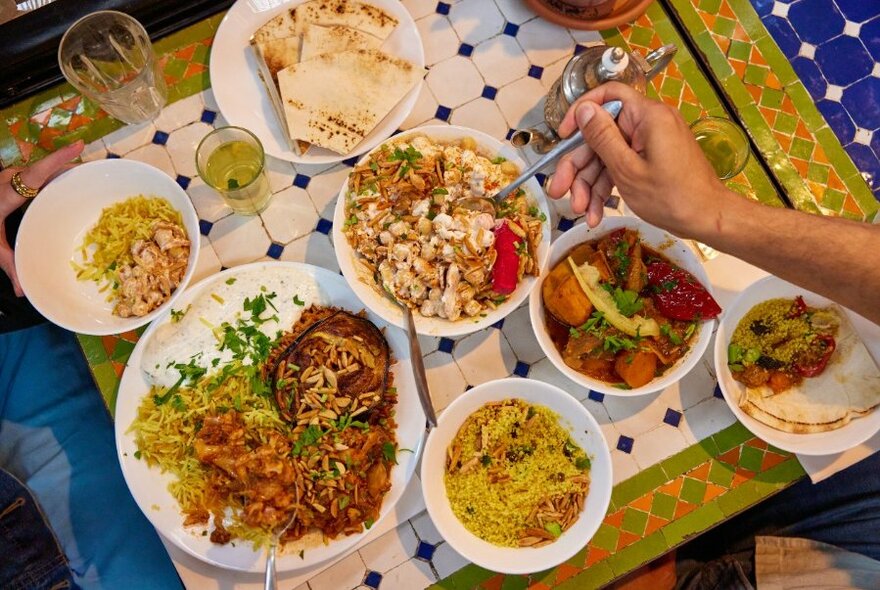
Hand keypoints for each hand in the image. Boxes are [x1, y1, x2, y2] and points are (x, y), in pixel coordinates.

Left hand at [0, 141, 83, 295]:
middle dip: (70, 167)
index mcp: (6, 193)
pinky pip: (36, 175)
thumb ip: (7, 264)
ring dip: (63, 172)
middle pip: (44, 169)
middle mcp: (8, 179)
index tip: (79, 145)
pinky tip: (65, 186)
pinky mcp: (10, 179)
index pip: (35, 174)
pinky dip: (53, 177)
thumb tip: (23, 292)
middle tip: (97, 172)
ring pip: (41, 170)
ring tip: (88, 179)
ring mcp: (9, 177)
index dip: (57, 158)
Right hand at [547, 82, 725, 235]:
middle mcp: (649, 124)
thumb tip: (584, 109)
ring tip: (581, 212)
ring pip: (608, 155)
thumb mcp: (628, 170)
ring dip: (590, 184)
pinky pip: (622, 166)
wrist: (708, 219)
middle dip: (579, 166)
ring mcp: (651, 143)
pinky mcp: (652, 159)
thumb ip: (602, 137)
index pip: (608, 95)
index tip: (563, 135)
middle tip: (560, 191)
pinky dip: (608, 187)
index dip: (580, 112)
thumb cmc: (673, 197)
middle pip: (601, 135)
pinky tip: (595, 213)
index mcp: (647, 117)